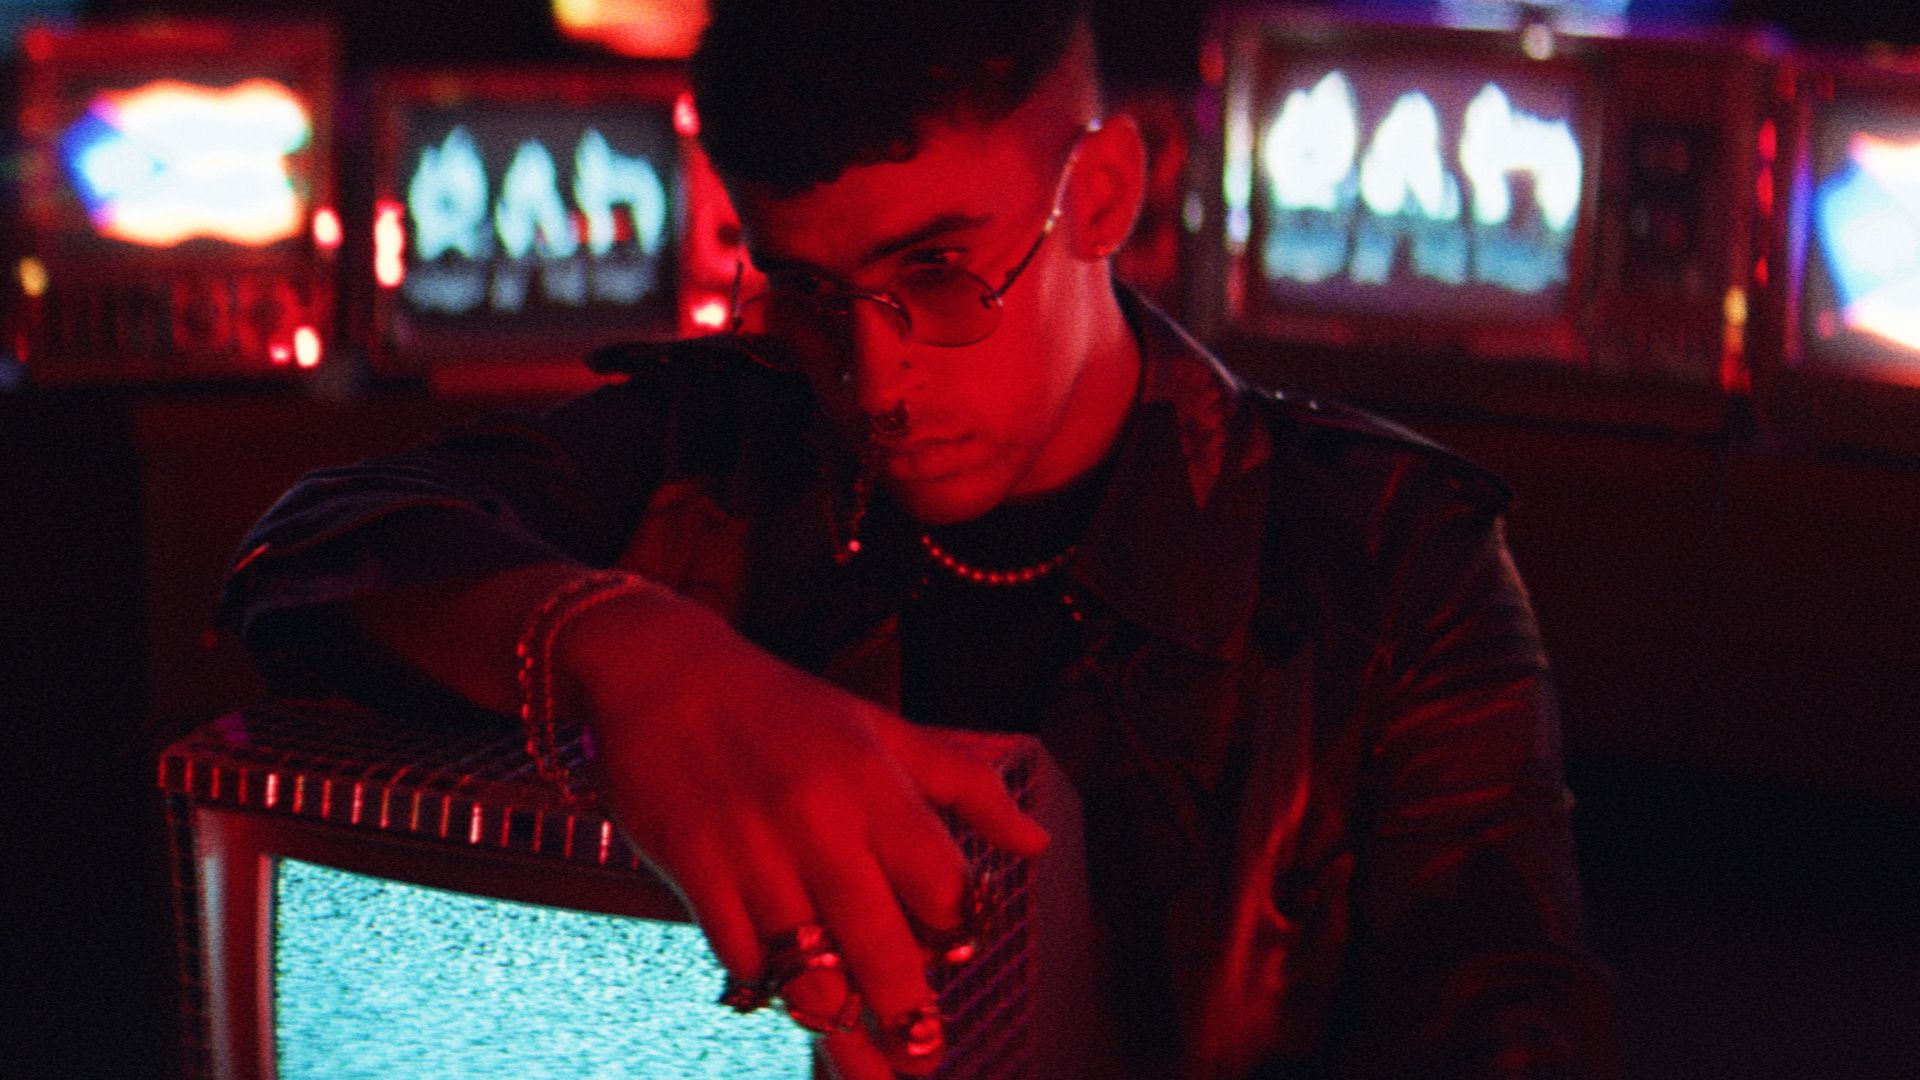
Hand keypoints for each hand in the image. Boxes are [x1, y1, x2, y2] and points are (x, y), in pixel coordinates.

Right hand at [558, 591, 1050, 1074]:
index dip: (955, 934)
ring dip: (837, 1020)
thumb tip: (1036, 847)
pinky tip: (784, 991)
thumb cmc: (789, 709)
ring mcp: (753, 851)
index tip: (956, 957)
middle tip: (922, 1058)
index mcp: (877, 785)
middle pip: (880, 947)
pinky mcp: (693, 871)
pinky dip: (766, 983)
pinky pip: (741, 957)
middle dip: (906, 1016)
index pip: (939, 887)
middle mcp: (820, 821)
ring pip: (807, 969)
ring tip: (864, 1057)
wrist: (667, 675)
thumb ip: (967, 788)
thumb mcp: (887, 731)